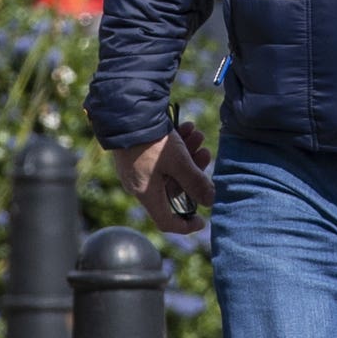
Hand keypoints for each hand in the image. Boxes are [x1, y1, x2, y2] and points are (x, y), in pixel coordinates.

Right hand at [112, 121, 214, 235]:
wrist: (126, 112)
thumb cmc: (152, 142)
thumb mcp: (179, 162)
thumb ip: (196, 183)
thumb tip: (211, 201)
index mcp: (147, 194)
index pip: (166, 222)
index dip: (185, 226)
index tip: (202, 221)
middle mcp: (139, 185)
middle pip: (173, 188)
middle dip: (193, 172)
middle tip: (205, 153)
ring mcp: (136, 169)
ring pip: (168, 168)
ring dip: (187, 153)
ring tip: (197, 134)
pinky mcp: (135, 153)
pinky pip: (159, 157)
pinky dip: (175, 145)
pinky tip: (186, 127)